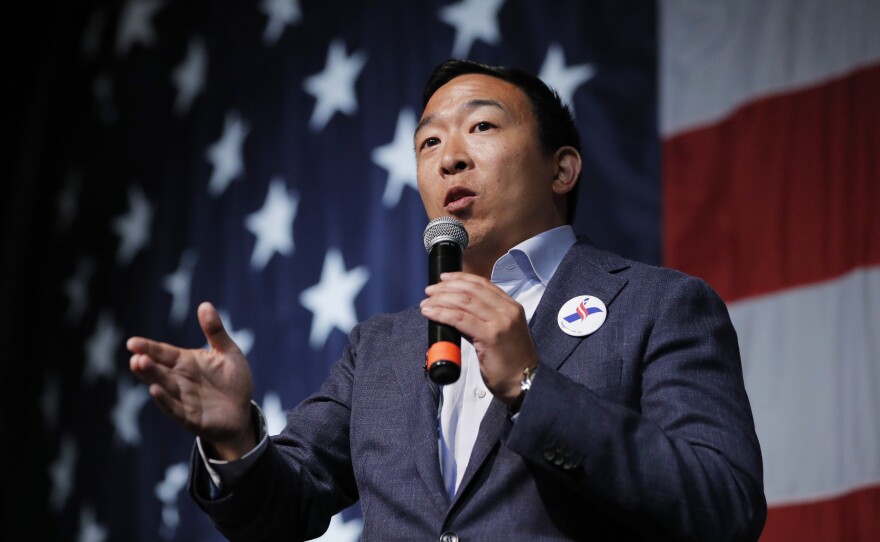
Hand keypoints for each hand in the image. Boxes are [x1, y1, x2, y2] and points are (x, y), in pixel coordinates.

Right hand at [127, 302, 254, 458]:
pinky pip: (175, 408)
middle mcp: (180, 379)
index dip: (148, 347)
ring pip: (164, 387)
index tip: (132, 342)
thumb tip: (205, 304)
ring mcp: (183, 399)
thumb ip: (215, 331)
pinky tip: (154, 390)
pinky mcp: (190, 417)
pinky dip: (165, 400)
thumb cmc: (233, 381)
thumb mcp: (228, 353)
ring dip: (152, 377)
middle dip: (146, 363)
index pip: (163, 353)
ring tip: (140, 365)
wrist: (243, 412)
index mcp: (186, 362)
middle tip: (136, 356)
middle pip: (159, 370)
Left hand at [420, 272, 537, 402]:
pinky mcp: (490, 336)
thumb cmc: (510, 362)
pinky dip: (442, 313)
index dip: (461, 278)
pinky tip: (430, 313)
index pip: (483, 284)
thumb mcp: (501, 332)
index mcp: (511, 307)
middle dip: (446, 287)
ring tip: (426, 303)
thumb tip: (456, 311)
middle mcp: (507, 310)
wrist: (524, 382)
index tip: (444, 279)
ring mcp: (500, 322)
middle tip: (430, 291)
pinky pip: (460, 319)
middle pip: (471, 290)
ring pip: (464, 302)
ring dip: (441, 299)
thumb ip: (483, 319)